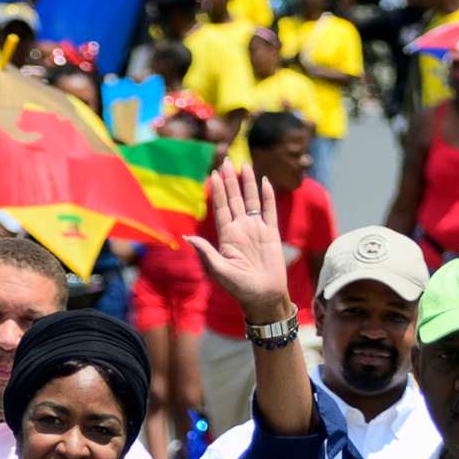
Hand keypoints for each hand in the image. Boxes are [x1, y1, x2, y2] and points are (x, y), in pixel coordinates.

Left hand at [187, 159, 295, 324]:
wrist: (264, 297)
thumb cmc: (239, 288)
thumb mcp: (218, 270)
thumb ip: (205, 252)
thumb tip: (186, 237)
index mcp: (226, 237)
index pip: (221, 208)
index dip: (218, 191)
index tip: (214, 173)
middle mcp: (240, 229)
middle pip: (235, 199)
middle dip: (230, 180)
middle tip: (226, 160)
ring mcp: (257, 230)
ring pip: (251, 201)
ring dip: (248, 183)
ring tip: (244, 165)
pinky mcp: (272, 233)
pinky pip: (269, 210)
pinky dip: (268, 196)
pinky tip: (264, 182)